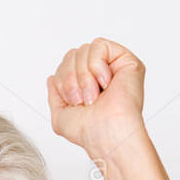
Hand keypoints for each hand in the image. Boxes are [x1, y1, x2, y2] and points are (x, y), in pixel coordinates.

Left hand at [46, 38, 145, 160]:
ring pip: (84, 49)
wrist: (106, 134)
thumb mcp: (60, 115)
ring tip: (94, 95)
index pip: (66, 63)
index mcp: (88, 84)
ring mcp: (114, 67)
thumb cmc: (88, 131)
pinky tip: (105, 83)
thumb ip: (54, 95)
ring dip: (83, 76)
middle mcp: (101, 74)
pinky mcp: (127, 61)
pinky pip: (99, 46)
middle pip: (73, 54)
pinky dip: (96, 66)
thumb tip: (51, 78)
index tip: (73, 101)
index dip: (62, 79)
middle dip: (70, 77)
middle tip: (83, 100)